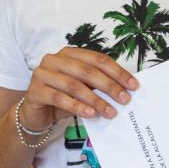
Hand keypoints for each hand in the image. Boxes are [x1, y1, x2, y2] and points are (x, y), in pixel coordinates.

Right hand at [19, 47, 138, 131]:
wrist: (36, 114)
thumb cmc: (63, 98)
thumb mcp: (83, 89)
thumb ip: (98, 85)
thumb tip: (125, 90)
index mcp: (69, 53)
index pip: (98, 59)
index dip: (117, 72)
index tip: (133, 85)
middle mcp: (54, 59)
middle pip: (87, 71)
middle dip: (109, 86)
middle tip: (125, 99)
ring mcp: (42, 73)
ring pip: (74, 85)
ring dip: (95, 100)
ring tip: (110, 112)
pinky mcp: (35, 91)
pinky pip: (59, 98)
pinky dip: (77, 107)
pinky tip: (91, 114)